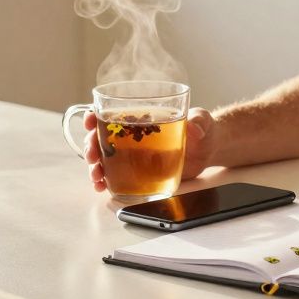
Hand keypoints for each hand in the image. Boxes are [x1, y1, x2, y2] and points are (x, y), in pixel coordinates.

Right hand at [84, 108, 216, 192]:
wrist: (208, 150)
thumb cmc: (202, 128)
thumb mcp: (202, 119)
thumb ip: (199, 121)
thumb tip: (195, 128)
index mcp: (141, 116)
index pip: (111, 111)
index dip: (95, 115)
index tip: (90, 120)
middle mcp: (131, 135)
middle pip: (101, 137)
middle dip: (91, 145)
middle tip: (93, 155)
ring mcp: (133, 154)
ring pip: (104, 158)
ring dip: (94, 166)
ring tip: (96, 175)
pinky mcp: (138, 171)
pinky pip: (116, 176)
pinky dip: (105, 181)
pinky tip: (102, 187)